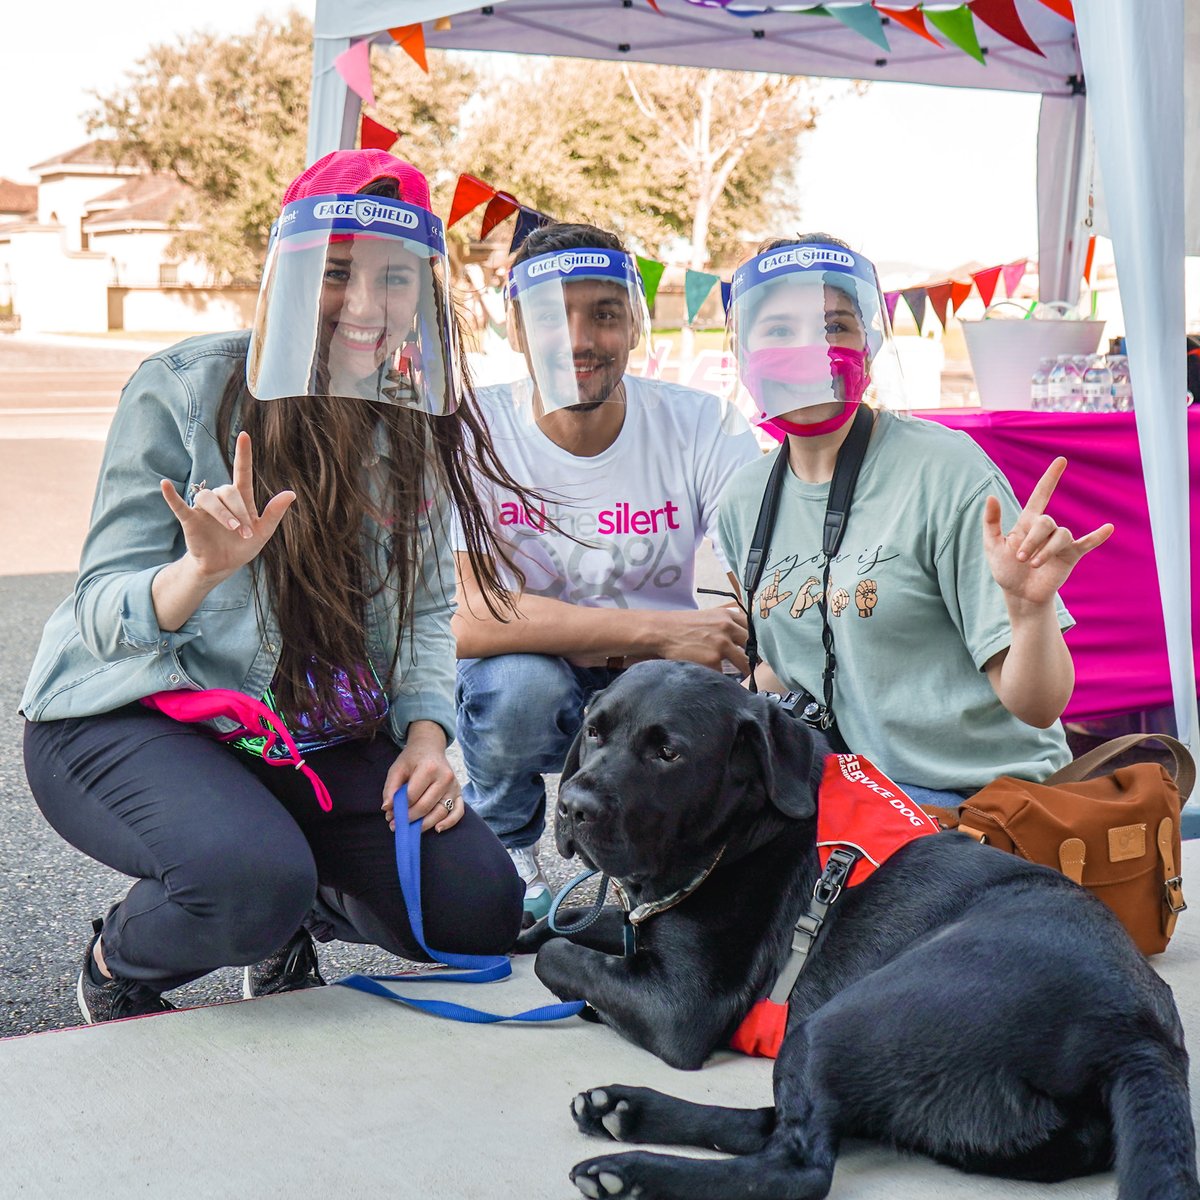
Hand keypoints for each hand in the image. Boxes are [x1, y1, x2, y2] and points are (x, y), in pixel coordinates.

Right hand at [160, 431, 295, 581]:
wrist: (222, 566)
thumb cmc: (243, 546)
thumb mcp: (263, 532)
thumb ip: (275, 513)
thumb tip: (292, 493)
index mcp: (241, 499)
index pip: (242, 472)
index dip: (243, 454)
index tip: (244, 435)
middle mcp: (221, 499)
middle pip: (229, 492)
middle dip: (240, 511)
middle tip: (246, 532)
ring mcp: (204, 508)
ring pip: (208, 498)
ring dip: (222, 513)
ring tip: (234, 529)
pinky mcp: (189, 519)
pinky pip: (179, 504)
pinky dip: (171, 496)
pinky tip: (165, 485)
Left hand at [381, 721, 463, 833]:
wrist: (430, 748)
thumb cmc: (412, 759)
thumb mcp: (397, 768)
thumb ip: (390, 788)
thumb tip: (387, 808)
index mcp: (429, 768)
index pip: (412, 795)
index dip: (399, 808)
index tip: (389, 815)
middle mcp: (445, 777)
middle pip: (425, 806)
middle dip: (409, 819)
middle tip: (395, 825)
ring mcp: (454, 786)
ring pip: (441, 812)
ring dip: (424, 825)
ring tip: (410, 830)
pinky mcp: (459, 793)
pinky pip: (458, 812)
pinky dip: (449, 823)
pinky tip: (437, 829)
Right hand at [650, 604, 749, 673]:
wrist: (662, 631)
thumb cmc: (683, 625)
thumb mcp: (709, 616)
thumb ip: (726, 622)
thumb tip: (744, 635)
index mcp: (729, 616)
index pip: (755, 630)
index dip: (758, 642)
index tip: (758, 651)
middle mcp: (728, 628)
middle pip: (754, 647)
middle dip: (755, 658)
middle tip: (755, 667)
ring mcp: (722, 645)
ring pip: (744, 663)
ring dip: (745, 672)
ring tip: (744, 678)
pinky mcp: (713, 661)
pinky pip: (726, 674)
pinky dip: (725, 678)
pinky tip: (721, 679)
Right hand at [759, 570, 792, 618]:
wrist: (764, 607)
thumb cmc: (771, 604)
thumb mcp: (778, 600)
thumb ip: (784, 596)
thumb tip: (790, 592)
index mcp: (775, 589)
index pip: (776, 581)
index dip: (777, 575)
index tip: (777, 570)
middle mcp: (770, 588)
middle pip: (772, 586)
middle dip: (771, 593)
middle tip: (770, 598)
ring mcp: (766, 590)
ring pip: (768, 589)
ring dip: (768, 595)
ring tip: (767, 599)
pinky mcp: (762, 591)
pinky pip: (764, 592)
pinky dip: (765, 596)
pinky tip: (764, 598)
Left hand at [983, 457, 1112, 607]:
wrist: (1020, 595)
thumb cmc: (1005, 570)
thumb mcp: (992, 546)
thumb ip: (991, 522)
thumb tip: (991, 496)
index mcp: (1027, 522)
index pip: (1041, 495)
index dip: (1051, 478)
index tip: (1062, 460)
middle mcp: (1046, 529)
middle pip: (1046, 522)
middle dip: (1032, 541)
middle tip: (1021, 559)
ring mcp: (1060, 542)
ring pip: (1061, 535)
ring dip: (1046, 550)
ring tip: (1034, 565)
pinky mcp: (1071, 556)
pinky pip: (1087, 543)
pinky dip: (1097, 536)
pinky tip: (1108, 528)